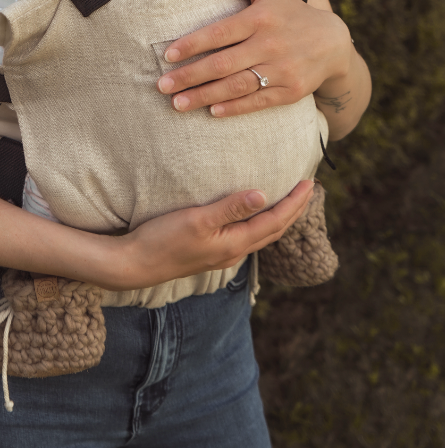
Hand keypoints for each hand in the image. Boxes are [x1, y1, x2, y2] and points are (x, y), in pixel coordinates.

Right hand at [111, 179, 314, 289]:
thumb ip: (230, 208)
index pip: (275, 221)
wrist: (136, 264)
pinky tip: (254, 217)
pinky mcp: (210, 253)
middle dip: (294, 210)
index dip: (295, 203)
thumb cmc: (163, 239)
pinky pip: (247, 237)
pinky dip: (260, 224)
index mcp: (235, 243)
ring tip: (289, 201)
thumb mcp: (197, 219)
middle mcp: (233, 252)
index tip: (310, 183)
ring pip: (261, 235)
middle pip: (274, 230)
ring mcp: (222, 255)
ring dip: (279, 218)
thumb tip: (263, 196)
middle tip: (308, 189)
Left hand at [155, 0, 350, 118]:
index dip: (193, 44)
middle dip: (190, 76)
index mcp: (260, 19)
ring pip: (237, 86)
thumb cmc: (292, 14)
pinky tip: (212, 112)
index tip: (168, 55)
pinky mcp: (290, 91)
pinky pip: (258, 102)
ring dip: (205, 96)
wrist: (334, 43)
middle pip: (223, 64)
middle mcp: (270, 45)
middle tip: (162, 86)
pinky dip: (235, 108)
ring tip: (177, 103)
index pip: (220, 33)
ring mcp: (281, 70)